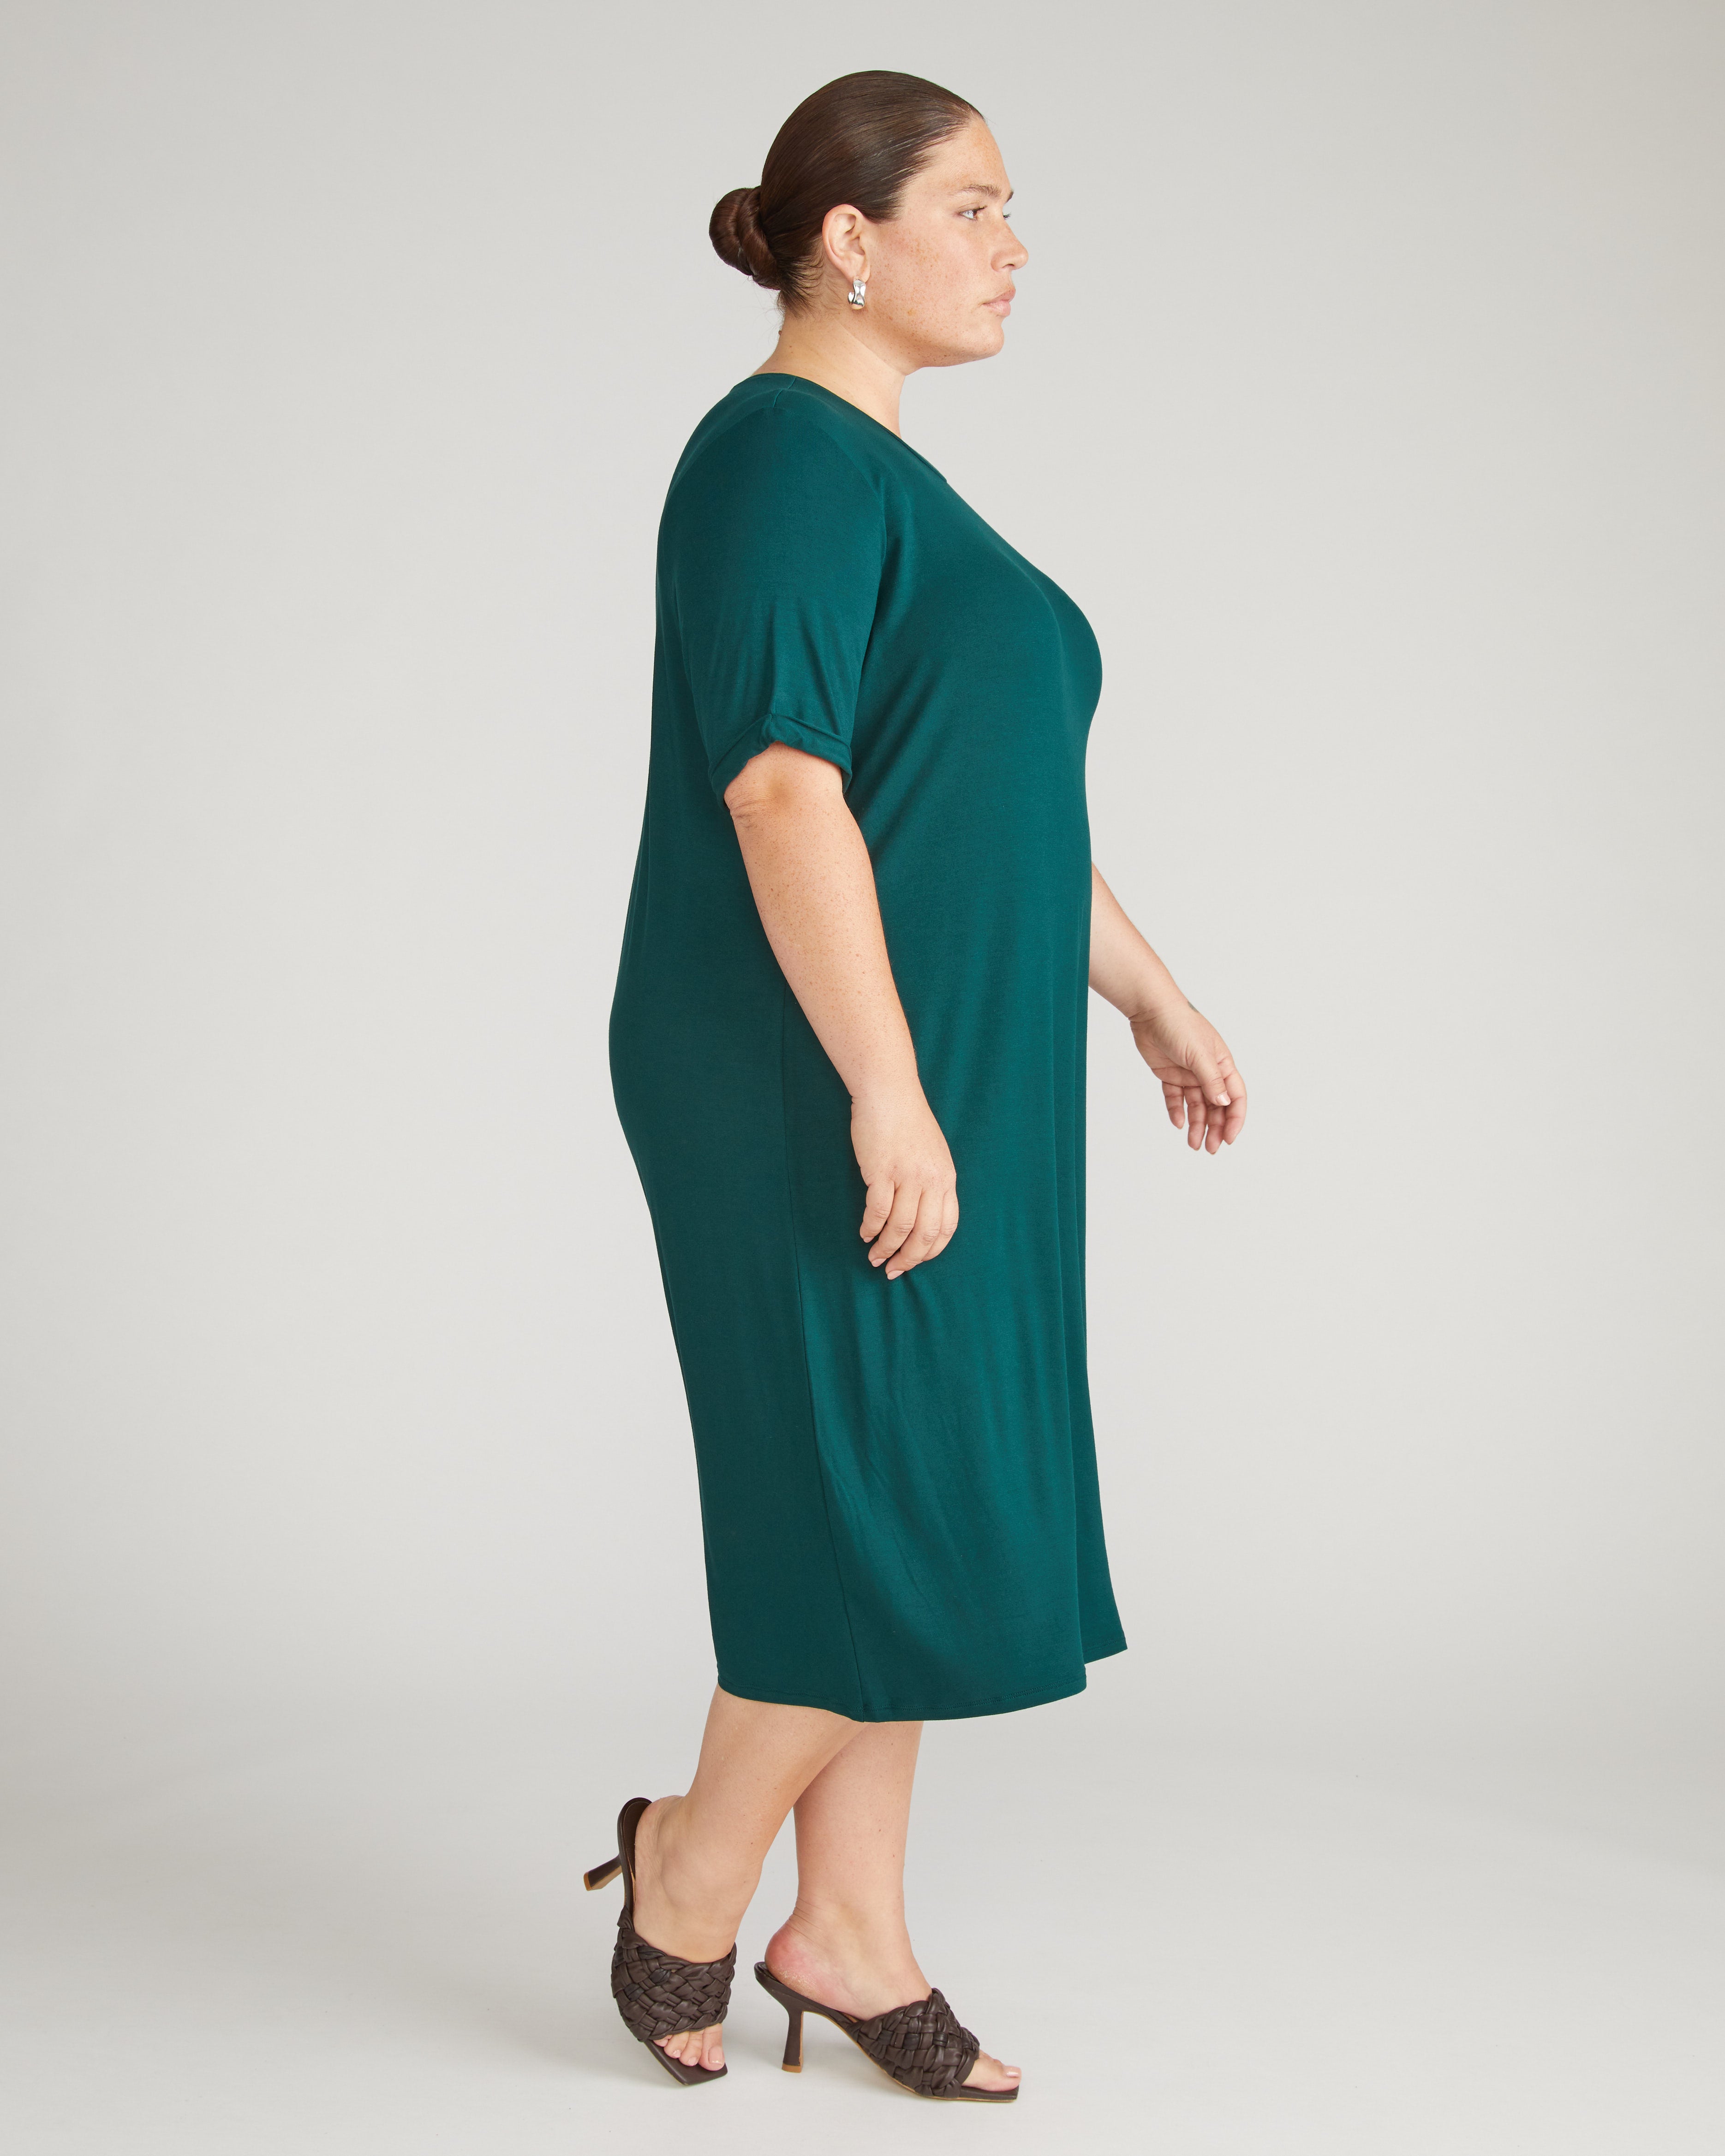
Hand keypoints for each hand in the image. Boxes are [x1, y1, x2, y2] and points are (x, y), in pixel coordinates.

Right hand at [851, 1085, 957, 1277]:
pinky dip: (870, 1227)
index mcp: (947, 1177)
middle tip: (893, 1270)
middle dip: (909, 1258)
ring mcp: (908, 1175)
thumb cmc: (907, 1121)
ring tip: (875, 1257)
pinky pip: (878, 1211)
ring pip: (901, 1226)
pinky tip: (864, 1233)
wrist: (888, 1091)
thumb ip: (932, 1182)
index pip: (947, 1226)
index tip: (915, 1262)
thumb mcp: (933, 1153)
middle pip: (926, 1233)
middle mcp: (932, 1179)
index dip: (931, 1250)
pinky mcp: (882, 1170)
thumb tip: (922, 1215)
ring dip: (887, 1247)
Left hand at [1129, 999, 1247, 1154]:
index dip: (1235, 1118)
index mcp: (1222, 1064)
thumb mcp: (1199, 1054)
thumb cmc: (1180, 1025)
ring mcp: (1189, 1074)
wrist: (1150, 1012)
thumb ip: (1212, 1080)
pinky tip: (1177, 1124)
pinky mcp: (1170, 1075)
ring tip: (1193, 1144)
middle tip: (1210, 1148)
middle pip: (1217, 1106)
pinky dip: (1177, 1111)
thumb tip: (1225, 1103)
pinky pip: (1176, 1098)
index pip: (1235, 1096)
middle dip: (1215, 1128)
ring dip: (1197, 1125)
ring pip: (1197, 1106)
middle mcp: (1208, 1071)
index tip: (1229, 1138)